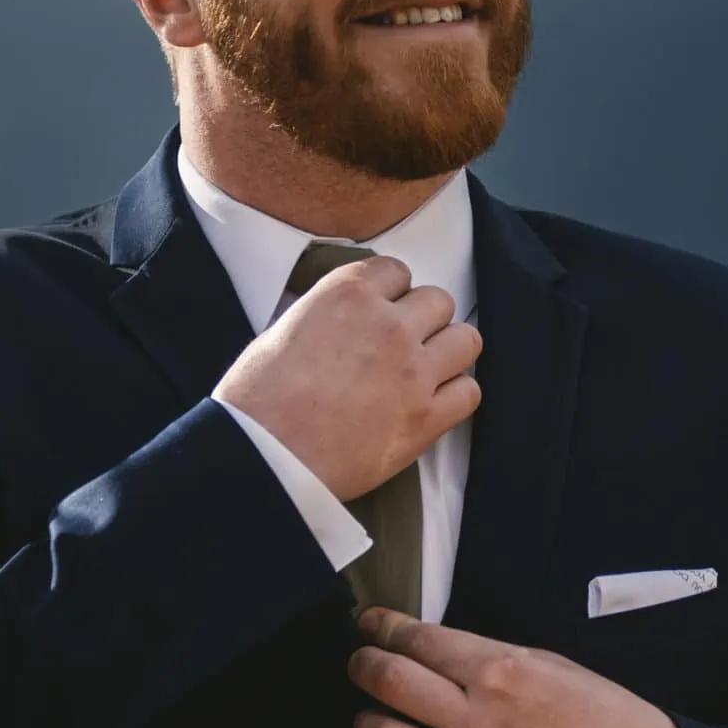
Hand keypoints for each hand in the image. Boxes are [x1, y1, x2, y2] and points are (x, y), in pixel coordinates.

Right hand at [215, 257, 481, 501]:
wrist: (263, 456)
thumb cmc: (258, 400)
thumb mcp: (283, 330)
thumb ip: (326, 315)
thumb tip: (343, 320)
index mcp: (348, 294)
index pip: (396, 271)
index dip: (392, 293)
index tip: (385, 309)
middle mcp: (388, 324)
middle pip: (438, 301)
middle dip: (423, 320)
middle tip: (403, 344)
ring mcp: (413, 371)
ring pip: (465, 340)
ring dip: (448, 352)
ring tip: (427, 370)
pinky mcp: (426, 417)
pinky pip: (469, 393)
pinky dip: (455, 396)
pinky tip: (433, 404)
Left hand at [345, 608, 703, 727]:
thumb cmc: (606, 721)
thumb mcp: (550, 664)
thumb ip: (488, 658)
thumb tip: (432, 651)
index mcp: (502, 671)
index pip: (417, 641)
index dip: (382, 629)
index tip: (369, 627)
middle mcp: (480, 720)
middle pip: (389, 683)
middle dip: (362, 666)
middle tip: (358, 664)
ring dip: (365, 724)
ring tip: (368, 719)